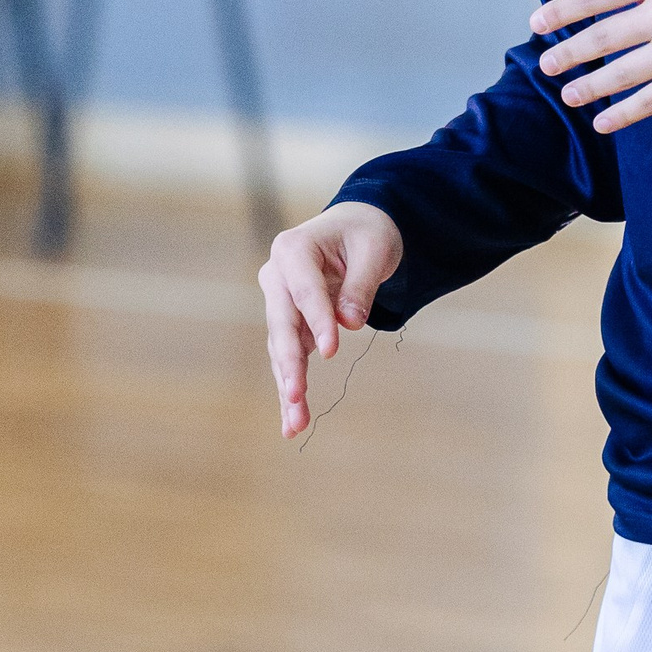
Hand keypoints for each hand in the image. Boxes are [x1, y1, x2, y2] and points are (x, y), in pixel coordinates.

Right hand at [258, 200, 402, 438]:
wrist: (356, 228)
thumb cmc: (366, 232)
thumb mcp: (375, 248)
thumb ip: (361, 284)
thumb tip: (350, 323)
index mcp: (293, 249)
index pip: (304, 290)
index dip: (318, 320)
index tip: (332, 351)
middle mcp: (276, 277)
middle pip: (282, 324)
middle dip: (290, 363)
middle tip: (297, 396)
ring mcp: (280, 303)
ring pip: (282, 350)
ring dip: (288, 386)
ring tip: (296, 424)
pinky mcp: (292, 325)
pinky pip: (290, 359)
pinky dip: (292, 389)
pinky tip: (293, 422)